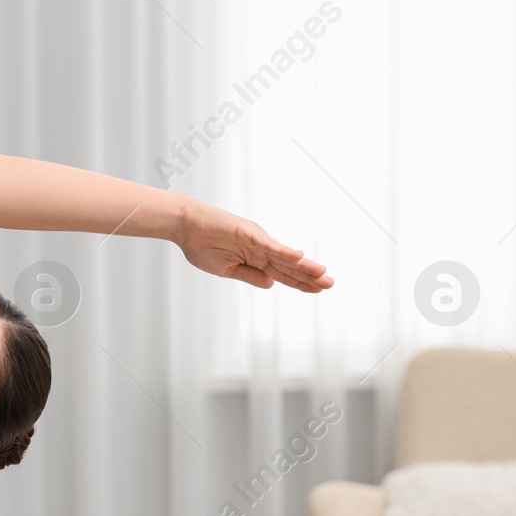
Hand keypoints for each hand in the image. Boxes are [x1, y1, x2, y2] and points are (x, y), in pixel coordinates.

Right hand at [172, 198, 334, 292]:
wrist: (184, 226)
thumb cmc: (200, 245)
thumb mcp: (226, 270)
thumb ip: (250, 276)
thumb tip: (271, 285)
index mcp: (254, 259)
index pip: (282, 274)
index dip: (300, 282)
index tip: (318, 290)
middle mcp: (260, 248)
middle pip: (288, 266)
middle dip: (309, 276)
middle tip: (330, 284)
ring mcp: (255, 239)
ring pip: (283, 255)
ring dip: (303, 265)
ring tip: (322, 273)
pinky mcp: (247, 232)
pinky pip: (269, 244)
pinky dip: (283, 251)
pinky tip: (299, 257)